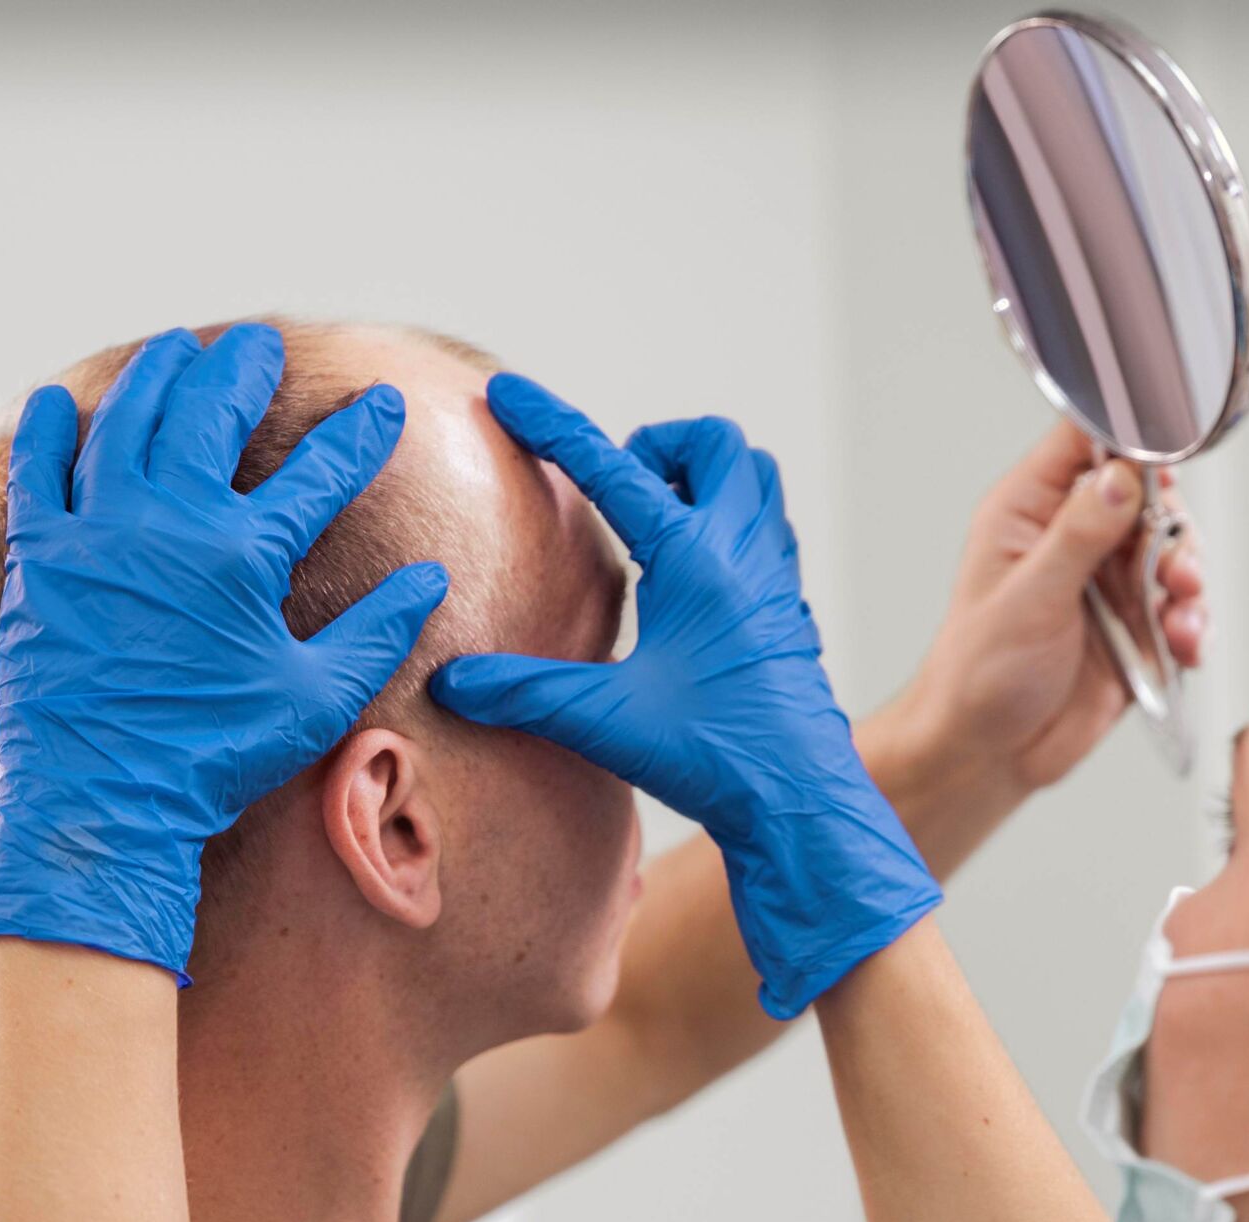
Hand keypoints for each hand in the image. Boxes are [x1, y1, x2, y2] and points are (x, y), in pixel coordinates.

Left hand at [0, 324, 449, 988]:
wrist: (104, 801)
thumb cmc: (218, 755)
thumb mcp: (318, 700)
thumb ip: (377, 632)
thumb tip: (429, 580)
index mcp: (241, 554)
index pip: (319, 471)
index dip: (360, 433)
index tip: (384, 403)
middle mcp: (166, 522)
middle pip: (209, 414)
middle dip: (243, 369)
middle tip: (260, 343)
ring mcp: (95, 533)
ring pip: (125, 422)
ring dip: (156, 377)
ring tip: (177, 348)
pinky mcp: (42, 560)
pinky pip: (36, 474)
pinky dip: (44, 432)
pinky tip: (54, 404)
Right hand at [430, 374, 939, 1019]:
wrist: (799, 802)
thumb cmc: (713, 757)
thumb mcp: (606, 722)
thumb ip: (525, 693)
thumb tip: (449, 682)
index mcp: (696, 561)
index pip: (613, 469)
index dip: (553, 426)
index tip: (509, 392)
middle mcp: (745, 553)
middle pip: (715, 443)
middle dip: (661, 445)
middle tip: (623, 490)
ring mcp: (776, 577)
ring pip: (753, 477)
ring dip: (703, 476)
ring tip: (656, 524)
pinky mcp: (790, 607)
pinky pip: (767, 526)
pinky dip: (729, 520)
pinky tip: (693, 574)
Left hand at [897, 421, 1207, 791]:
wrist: (988, 754)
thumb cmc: (978, 675)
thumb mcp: (1028, 598)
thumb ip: (1079, 534)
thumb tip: (1122, 475)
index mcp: (1030, 512)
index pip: (1085, 443)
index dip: (1131, 441)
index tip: (1163, 468)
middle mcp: (1072, 539)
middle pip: (1147, 497)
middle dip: (1172, 530)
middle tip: (1175, 568)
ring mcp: (1107, 583)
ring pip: (1172, 553)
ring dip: (1188, 581)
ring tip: (1179, 616)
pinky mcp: (1134, 628)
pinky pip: (1181, 609)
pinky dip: (1191, 624)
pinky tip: (1183, 645)